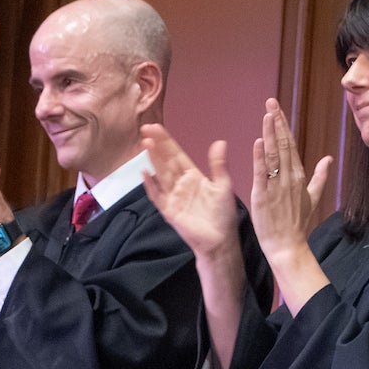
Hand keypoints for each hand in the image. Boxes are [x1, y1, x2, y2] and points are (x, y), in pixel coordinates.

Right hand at [139, 125, 251, 368]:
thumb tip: (220, 142)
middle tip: (146, 129)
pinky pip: (157, 196)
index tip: (156, 127)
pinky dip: (151, 185)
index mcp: (193, 176)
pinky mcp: (169, 211)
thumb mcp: (223, 186)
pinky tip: (145, 173)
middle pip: (165, 161)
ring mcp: (173, 197)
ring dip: (153, 160)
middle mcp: (180, 184)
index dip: (167, 141)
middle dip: (157, 146)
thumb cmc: (223, 215)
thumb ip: (218, 165)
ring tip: (146, 144)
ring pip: (160, 174)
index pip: (177, 154)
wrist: (220, 241)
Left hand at [247, 99, 332, 261]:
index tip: (277, 109)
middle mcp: (289, 178)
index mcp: (299, 176)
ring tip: (266, 114)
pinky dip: (260, 157)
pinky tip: (259, 141)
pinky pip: (262, 173)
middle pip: (283, 144)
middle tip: (270, 102)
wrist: (289, 246)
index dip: (283, 126)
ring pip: (273, 155)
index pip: (291, 145)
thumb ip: (320, 176)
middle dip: (277, 122)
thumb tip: (328, 158)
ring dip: (270, 133)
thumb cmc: (298, 223)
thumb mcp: (312, 197)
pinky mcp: (263, 196)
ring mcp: (276, 186)